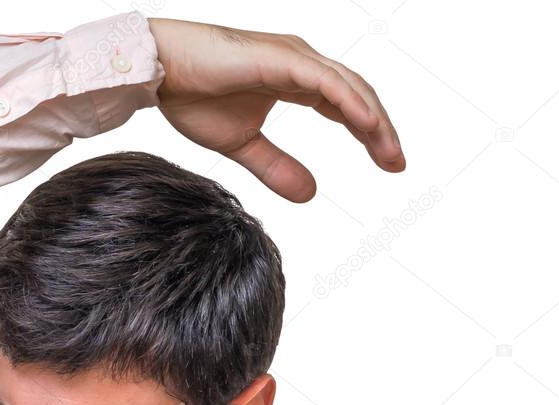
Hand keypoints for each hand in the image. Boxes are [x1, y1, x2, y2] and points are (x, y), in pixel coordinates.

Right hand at [147, 17, 404, 201]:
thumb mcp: (243, 145)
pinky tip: (368, 126)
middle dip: (380, 131)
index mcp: (295, 80)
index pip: (344, 106)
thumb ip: (277, 167)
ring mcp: (294, 57)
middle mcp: (301, 62)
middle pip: (356, 96)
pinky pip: (327, 83)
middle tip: (397, 164)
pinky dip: (350, 103)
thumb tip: (311, 194)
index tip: (388, 163)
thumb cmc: (193, 97)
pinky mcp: (282, 58)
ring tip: (390, 152)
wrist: (161, 71)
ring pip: (349, 88)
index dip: (368, 133)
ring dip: (374, 120)